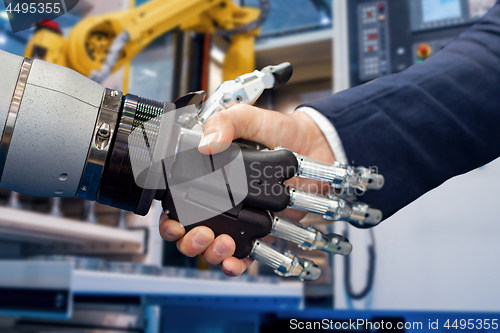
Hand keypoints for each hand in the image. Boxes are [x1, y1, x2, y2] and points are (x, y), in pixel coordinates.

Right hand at [159, 104, 334, 275]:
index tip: (173, 223)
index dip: (169, 218)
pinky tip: (234, 262)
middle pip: (189, 232)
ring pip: (212, 247)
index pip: (177, 203)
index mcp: (207, 176)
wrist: (316, 145)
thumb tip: (206, 145)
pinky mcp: (260, 231)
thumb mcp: (248, 117)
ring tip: (223, 244)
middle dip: (188, 242)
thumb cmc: (280, 131)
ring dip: (211, 253)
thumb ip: (226, 123)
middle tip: (201, 234)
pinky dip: (234, 265)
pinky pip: (242, 255)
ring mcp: (240, 218)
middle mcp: (220, 201)